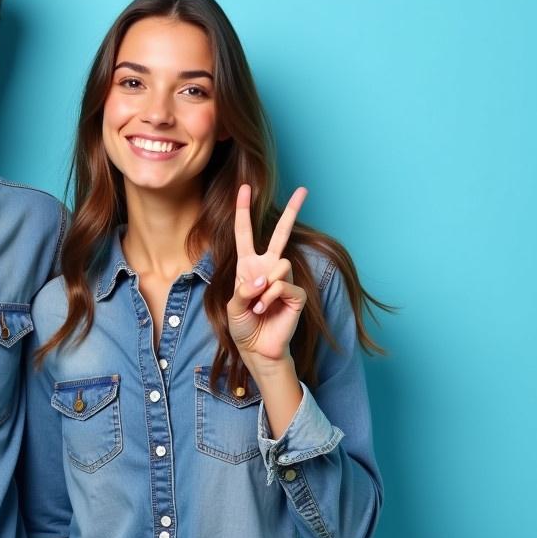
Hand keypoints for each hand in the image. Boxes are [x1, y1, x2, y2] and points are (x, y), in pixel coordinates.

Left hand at [226, 184, 307, 383]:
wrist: (257, 349)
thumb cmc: (243, 326)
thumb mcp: (233, 306)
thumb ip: (244, 289)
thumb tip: (264, 279)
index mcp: (248, 265)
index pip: (245, 233)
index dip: (244, 211)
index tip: (244, 188)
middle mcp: (267, 268)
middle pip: (280, 234)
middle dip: (292, 211)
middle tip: (304, 190)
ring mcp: (283, 280)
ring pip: (279, 265)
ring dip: (264, 287)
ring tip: (259, 305)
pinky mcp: (296, 294)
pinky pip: (284, 285)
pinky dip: (271, 298)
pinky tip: (267, 310)